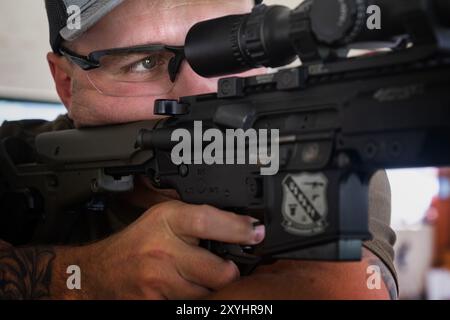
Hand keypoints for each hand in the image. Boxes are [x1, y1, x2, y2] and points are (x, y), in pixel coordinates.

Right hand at [76, 200, 264, 298]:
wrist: (100, 272)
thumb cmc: (137, 242)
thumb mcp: (164, 217)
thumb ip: (198, 217)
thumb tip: (241, 225)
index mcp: (166, 221)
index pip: (208, 221)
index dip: (237, 229)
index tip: (256, 233)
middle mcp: (162, 250)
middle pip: (219, 271)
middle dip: (229, 272)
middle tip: (225, 266)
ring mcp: (158, 282)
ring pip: (208, 294)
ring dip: (210, 288)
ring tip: (196, 275)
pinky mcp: (155, 304)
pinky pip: (190, 305)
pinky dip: (194, 298)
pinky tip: (182, 286)